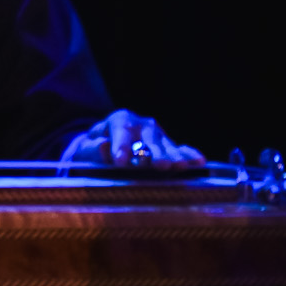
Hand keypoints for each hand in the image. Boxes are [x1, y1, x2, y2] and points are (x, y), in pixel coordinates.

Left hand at [61, 109, 205, 168]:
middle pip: (148, 138)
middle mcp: (142, 124)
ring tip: (178, 166)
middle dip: (153, 153)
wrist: (105, 145)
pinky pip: (181, 149)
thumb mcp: (87, 148)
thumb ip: (93, 149)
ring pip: (165, 145)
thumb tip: (103, 146)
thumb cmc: (94, 148)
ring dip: (173, 156)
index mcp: (120, 119)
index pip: (121, 130)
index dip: (121, 145)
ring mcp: (157, 134)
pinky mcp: (168, 145)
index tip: (120, 161)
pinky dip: (189, 155)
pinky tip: (199, 161)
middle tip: (159, 165)